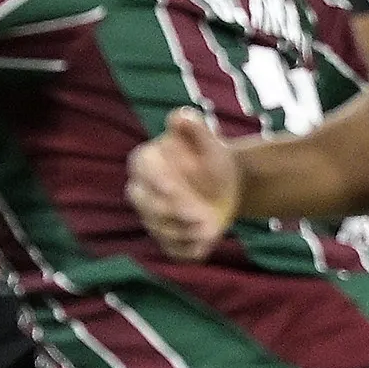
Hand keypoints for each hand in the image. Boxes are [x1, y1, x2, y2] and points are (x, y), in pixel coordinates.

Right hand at [128, 107, 242, 260]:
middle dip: (172, 212)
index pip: (142, 172)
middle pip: (146, 205)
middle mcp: (142, 192)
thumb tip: (179, 118)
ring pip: (160, 229)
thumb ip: (194, 126)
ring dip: (185, 231)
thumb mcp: (208, 139)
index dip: (156, 182)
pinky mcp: (167, 240)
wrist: (226, 184)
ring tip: (210, 227)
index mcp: (145, 162)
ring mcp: (152, 218)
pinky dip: (188, 249)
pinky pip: (172, 249)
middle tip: (202, 215)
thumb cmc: (212, 157)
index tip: (174, 190)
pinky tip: (206, 242)